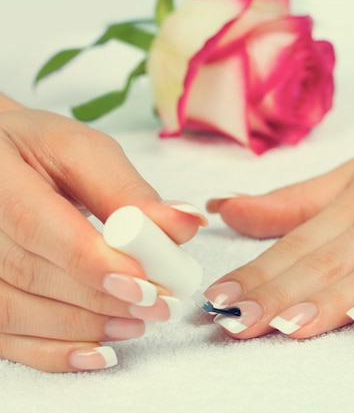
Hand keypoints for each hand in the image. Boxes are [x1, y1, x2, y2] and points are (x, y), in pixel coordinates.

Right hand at [0, 95, 204, 371]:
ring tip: (138, 323)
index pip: (34, 223)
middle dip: (101, 297)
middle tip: (158, 305)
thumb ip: (128, 191)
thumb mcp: (81, 152)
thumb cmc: (38, 152)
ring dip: (83, 325)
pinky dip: (53, 352)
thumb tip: (185, 224)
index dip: (90, 259)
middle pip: (28, 273)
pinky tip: (98, 353)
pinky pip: (3, 336)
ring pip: (14, 312)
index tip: (145, 281)